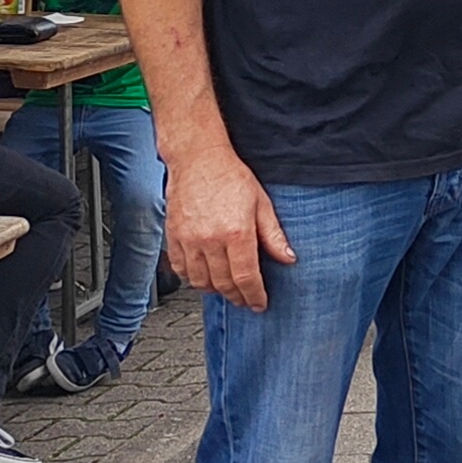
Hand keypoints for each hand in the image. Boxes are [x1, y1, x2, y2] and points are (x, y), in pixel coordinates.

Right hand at [166, 145, 292, 310]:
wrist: (198, 159)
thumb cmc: (230, 176)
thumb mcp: (261, 203)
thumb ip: (273, 235)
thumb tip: (288, 258)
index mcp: (236, 233)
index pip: (246, 277)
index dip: (254, 295)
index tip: (259, 303)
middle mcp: (210, 240)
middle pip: (223, 284)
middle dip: (236, 297)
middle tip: (245, 300)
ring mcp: (188, 240)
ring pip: (200, 281)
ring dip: (214, 290)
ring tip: (226, 289)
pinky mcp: (173, 237)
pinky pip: (180, 269)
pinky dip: (192, 278)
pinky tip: (203, 275)